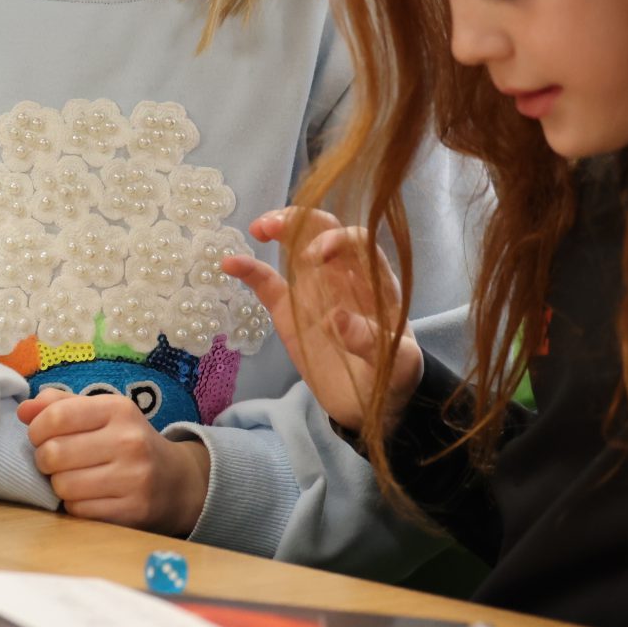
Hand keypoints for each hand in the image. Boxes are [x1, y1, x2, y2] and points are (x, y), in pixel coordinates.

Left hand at [17, 391, 208, 532]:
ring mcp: (133, 479)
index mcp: (118, 409)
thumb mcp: (101, 413)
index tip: (39, 436)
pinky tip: (87, 496)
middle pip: (54, 454)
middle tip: (54, 460)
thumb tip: (23, 410)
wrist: (176, 482)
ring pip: (62, 486)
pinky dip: (74, 505)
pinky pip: (78, 510)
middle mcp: (129, 442)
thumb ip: (59, 406)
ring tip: (71, 478)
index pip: (57, 416)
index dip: (37, 429)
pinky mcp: (133, 511)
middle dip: (44, 459)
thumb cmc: (126, 441)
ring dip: (58, 484)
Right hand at [227, 209, 422, 433]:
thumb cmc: (393, 377)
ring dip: (278, 229)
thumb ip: (371, 341)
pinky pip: (268, 284)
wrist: (371, 406)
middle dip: (300, 220)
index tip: (316, 255)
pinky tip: (230, 263)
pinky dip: (250, 270)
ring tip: (258, 229)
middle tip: (274, 227)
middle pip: (323, 230)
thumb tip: (338, 318)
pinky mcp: (290, 311)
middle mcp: (343, 275)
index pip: (358, 242)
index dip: (336, 239)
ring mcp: (315, 290)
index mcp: (374, 282)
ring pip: (295, 246)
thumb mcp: (397, 365)